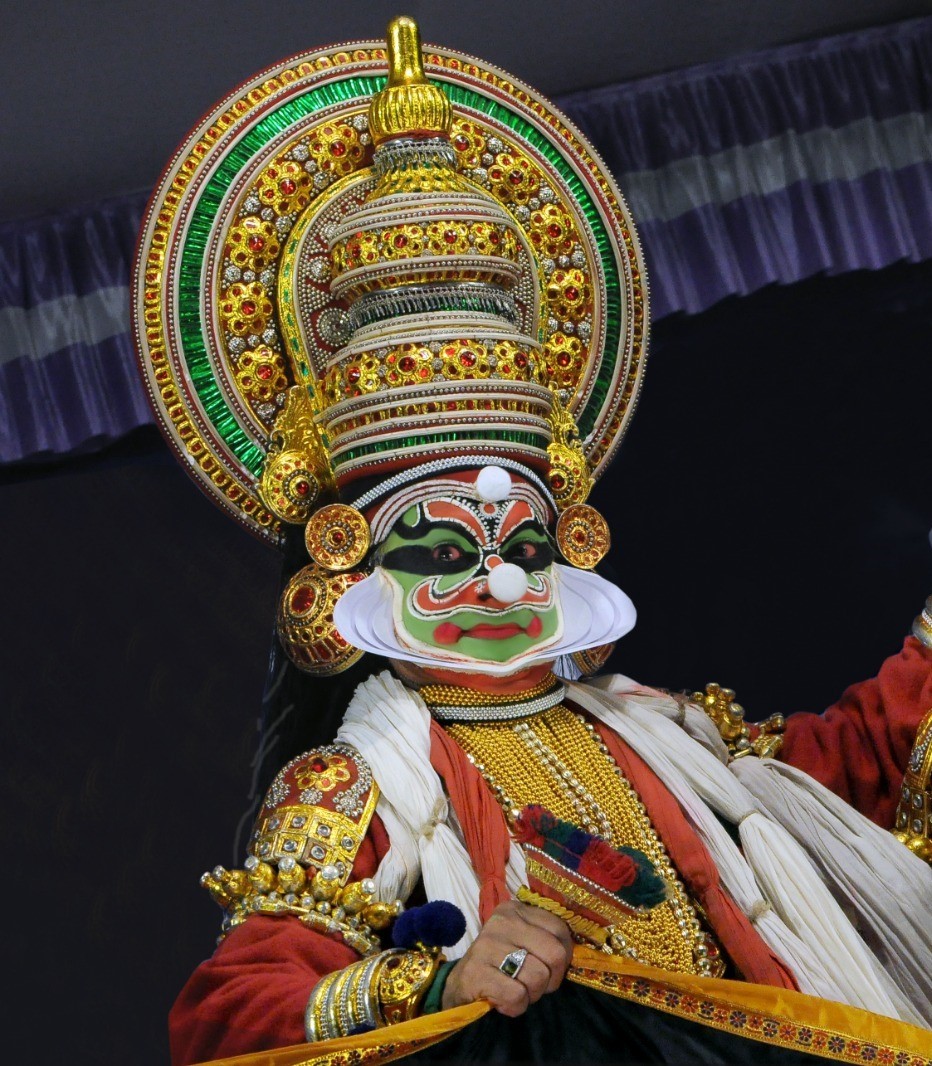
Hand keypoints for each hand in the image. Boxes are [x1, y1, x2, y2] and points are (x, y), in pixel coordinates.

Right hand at [441, 899, 572, 1015]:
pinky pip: (517, 996)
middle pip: (554, 954)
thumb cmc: (498, 964)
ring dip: (532, 995)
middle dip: (550, 979)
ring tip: (516, 991)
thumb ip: (544, 938)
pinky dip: (516, 1006)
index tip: (550, 969)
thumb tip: (571, 954)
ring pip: (538, 977)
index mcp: (515, 910)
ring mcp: (487, 945)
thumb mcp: (520, 941)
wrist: (459, 985)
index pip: (560, 930)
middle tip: (534, 986)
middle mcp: (502, 921)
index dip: (563, 957)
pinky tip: (504, 1001)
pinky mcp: (476, 972)